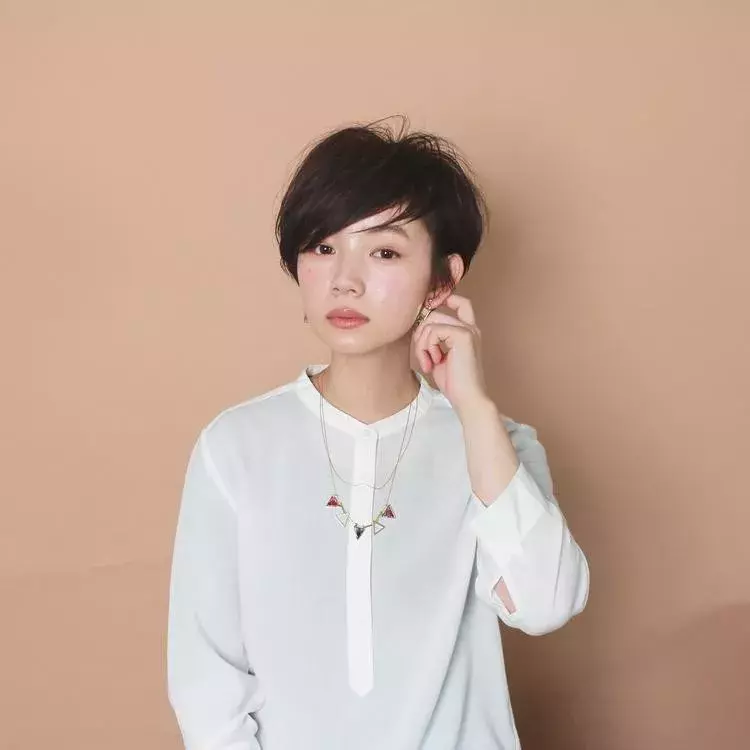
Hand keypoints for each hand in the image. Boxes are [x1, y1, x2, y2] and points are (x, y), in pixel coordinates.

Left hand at [412, 293, 490, 416]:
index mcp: (467, 331)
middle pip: (434, 313)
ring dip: (422, 344)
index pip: (458, 302)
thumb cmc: (453, 382)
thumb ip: (433, 338)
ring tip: (428, 362)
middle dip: (421, 333)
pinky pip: (433, 331)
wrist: (467, 399)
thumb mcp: (438, 355)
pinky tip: (432, 363)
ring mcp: (468, 330)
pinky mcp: (463, 335)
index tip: (427, 314)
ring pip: (431, 321)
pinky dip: (427, 348)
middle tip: (422, 355)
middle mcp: (470, 327)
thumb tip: (417, 324)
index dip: (443, 300)